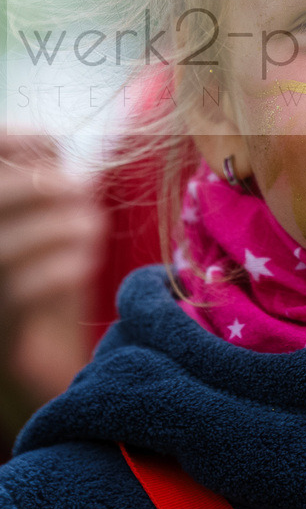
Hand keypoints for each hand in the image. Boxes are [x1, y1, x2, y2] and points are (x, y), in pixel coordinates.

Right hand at [0, 135, 106, 436]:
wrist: (27, 368)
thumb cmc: (28, 281)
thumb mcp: (30, 226)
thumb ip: (38, 188)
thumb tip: (68, 154)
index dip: (17, 140)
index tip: (56, 143)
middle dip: (39, 185)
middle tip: (84, 187)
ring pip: (2, 251)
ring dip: (58, 228)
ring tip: (94, 226)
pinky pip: (19, 297)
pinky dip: (59, 272)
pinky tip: (84, 263)